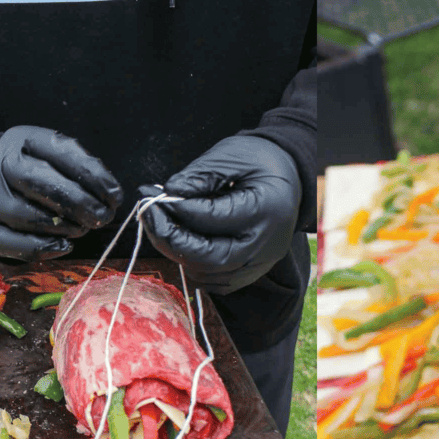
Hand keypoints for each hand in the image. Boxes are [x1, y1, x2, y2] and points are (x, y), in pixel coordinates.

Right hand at [0, 126, 122, 260]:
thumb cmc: (36, 173)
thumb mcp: (56, 157)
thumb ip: (81, 169)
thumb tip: (111, 195)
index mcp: (22, 138)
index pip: (59, 151)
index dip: (92, 175)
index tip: (115, 196)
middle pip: (36, 180)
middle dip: (77, 202)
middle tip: (101, 217)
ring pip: (20, 213)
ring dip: (59, 226)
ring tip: (81, 229)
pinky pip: (6, 242)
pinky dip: (39, 248)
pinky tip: (63, 246)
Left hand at [140, 136, 300, 294]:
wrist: (289, 177)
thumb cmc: (259, 162)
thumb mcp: (231, 156)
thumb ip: (199, 175)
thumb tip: (168, 194)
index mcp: (267, 209)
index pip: (212, 218)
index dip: (176, 209)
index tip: (152, 196)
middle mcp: (267, 244)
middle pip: (210, 258)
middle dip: (171, 239)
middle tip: (150, 216)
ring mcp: (261, 263)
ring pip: (209, 274)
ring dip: (178, 253)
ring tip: (162, 225)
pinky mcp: (252, 272)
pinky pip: (216, 282)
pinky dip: (193, 266)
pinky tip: (182, 242)